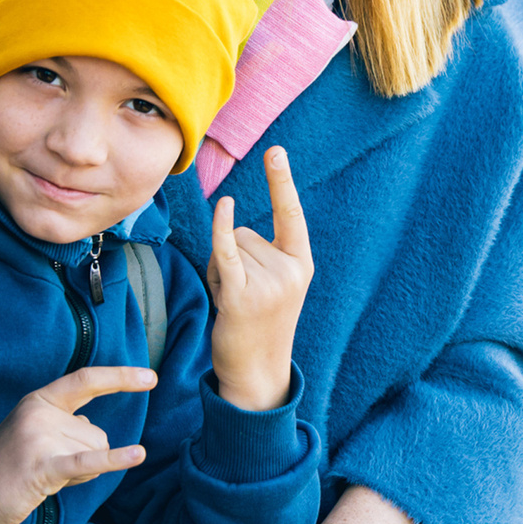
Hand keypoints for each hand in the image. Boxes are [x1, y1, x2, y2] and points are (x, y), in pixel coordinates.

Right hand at [0, 364, 157, 523]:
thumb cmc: (6, 469)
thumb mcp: (34, 434)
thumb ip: (65, 424)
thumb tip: (95, 432)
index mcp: (38, 400)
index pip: (86, 381)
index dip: (119, 377)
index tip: (149, 377)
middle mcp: (39, 413)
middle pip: (96, 434)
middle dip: (85, 459)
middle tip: (48, 470)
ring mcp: (40, 437)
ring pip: (95, 452)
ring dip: (80, 473)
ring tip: (45, 478)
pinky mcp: (43, 466)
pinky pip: (89, 462)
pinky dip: (114, 460)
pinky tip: (137, 455)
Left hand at [208, 146, 311, 411]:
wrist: (256, 372)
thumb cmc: (260, 325)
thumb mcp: (278, 287)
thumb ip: (266, 255)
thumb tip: (231, 225)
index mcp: (302, 265)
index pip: (291, 215)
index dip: (281, 182)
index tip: (276, 151)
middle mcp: (290, 272)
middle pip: (245, 232)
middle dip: (233, 256)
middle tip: (241, 293)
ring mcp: (268, 284)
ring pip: (229, 245)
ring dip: (219, 267)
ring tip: (232, 299)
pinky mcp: (242, 296)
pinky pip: (227, 252)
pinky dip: (221, 229)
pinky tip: (223, 208)